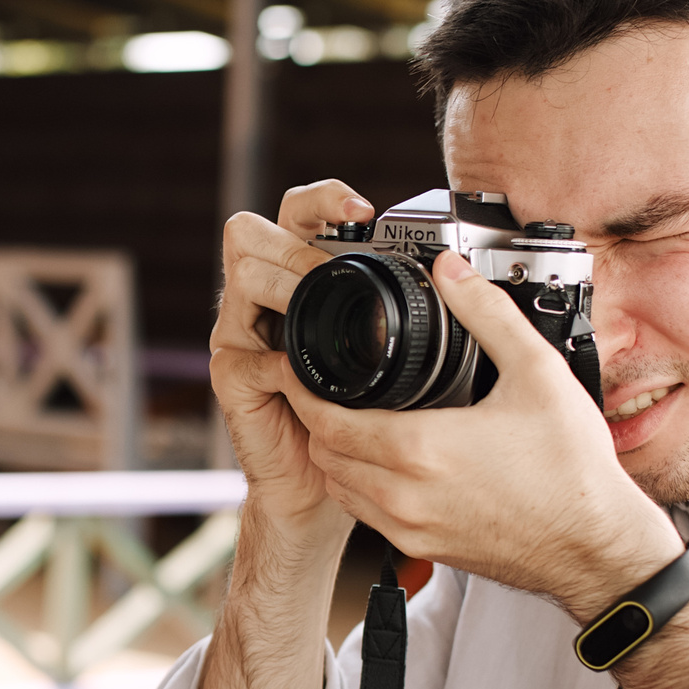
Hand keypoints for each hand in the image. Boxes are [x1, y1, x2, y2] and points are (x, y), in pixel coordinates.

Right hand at [213, 181, 369, 551]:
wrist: (326, 488)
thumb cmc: (362, 423)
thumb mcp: (391, 355)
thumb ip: (406, 313)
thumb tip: (458, 274)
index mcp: (301, 281)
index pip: (297, 213)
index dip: (324, 199)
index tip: (364, 211)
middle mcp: (262, 301)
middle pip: (250, 232)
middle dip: (295, 244)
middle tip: (330, 272)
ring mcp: (241, 336)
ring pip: (241, 276)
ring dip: (285, 288)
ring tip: (322, 315)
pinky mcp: (231, 378)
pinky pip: (246, 353)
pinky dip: (278, 362)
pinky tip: (307, 377)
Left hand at [281, 249, 677, 616]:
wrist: (596, 546)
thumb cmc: (573, 470)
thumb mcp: (538, 374)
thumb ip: (486, 313)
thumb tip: (451, 270)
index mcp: (420, 449)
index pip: (326, 421)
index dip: (301, 390)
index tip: (297, 367)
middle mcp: (404, 495)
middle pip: (323, 454)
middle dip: (314, 418)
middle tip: (321, 387)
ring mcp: (410, 528)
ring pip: (340, 488)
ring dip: (334, 454)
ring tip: (347, 420)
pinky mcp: (423, 549)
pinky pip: (366, 515)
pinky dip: (359, 485)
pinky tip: (383, 462)